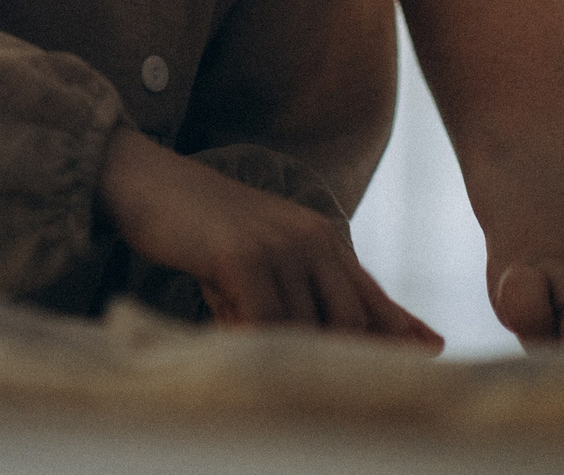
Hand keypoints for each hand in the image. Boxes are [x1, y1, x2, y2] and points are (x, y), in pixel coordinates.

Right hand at [97, 129, 442, 345]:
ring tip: (243, 344)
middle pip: (348, 323)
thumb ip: (310, 289)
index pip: (373, 301)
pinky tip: (229, 339)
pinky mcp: (243, 257)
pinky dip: (250, 342)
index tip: (415, 363)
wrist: (149, 182)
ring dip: (278, 352)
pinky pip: (264, 323)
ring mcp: (279, 247)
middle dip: (333, 359)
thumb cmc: (206, 229)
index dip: (394, 340)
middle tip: (304, 382)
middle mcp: (312, 239)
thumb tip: (366, 336)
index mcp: (324, 238)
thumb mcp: (268, 254)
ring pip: (303, 329)